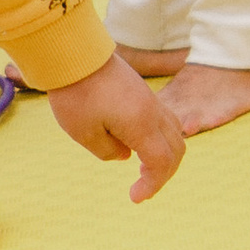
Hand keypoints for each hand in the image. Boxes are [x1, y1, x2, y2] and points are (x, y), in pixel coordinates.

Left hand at [46, 52, 184, 203]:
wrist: (73, 52)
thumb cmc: (75, 92)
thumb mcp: (84, 133)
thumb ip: (107, 151)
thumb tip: (124, 155)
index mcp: (141, 125)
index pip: (161, 163)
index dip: (153, 184)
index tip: (134, 197)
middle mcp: (153, 112)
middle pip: (176, 149)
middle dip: (163, 173)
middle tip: (141, 188)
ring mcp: (150, 99)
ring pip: (174, 132)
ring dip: (165, 154)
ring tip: (143, 168)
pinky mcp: (142, 91)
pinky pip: (164, 118)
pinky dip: (159, 137)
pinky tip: (135, 142)